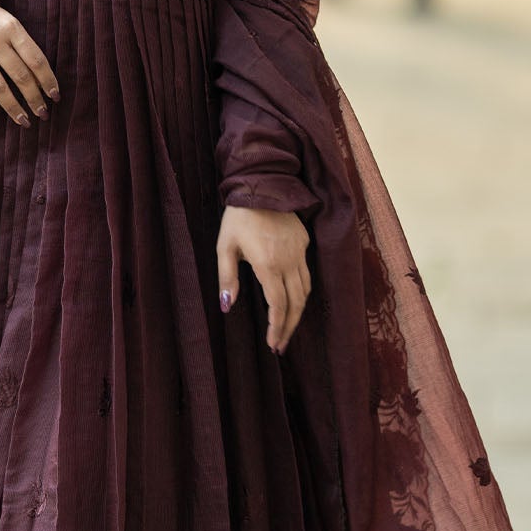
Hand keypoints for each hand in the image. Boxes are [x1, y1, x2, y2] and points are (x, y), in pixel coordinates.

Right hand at [0, 1, 59, 126]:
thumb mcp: (10, 24)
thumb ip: (24, 46)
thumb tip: (42, 81)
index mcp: (12, 28)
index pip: (35, 59)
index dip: (48, 80)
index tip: (55, 97)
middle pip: (19, 75)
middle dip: (34, 98)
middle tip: (43, 114)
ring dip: (13, 108)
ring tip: (24, 121)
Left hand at [217, 204, 310, 354]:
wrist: (262, 185)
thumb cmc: (238, 217)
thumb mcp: (224, 247)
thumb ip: (226, 278)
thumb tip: (227, 306)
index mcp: (268, 264)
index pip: (278, 305)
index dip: (277, 328)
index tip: (273, 344)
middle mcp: (289, 261)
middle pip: (296, 303)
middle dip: (289, 327)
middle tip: (281, 345)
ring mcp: (300, 252)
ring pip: (306, 290)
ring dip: (298, 312)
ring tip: (287, 327)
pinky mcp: (304, 242)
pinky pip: (306, 272)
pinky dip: (301, 290)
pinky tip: (292, 298)